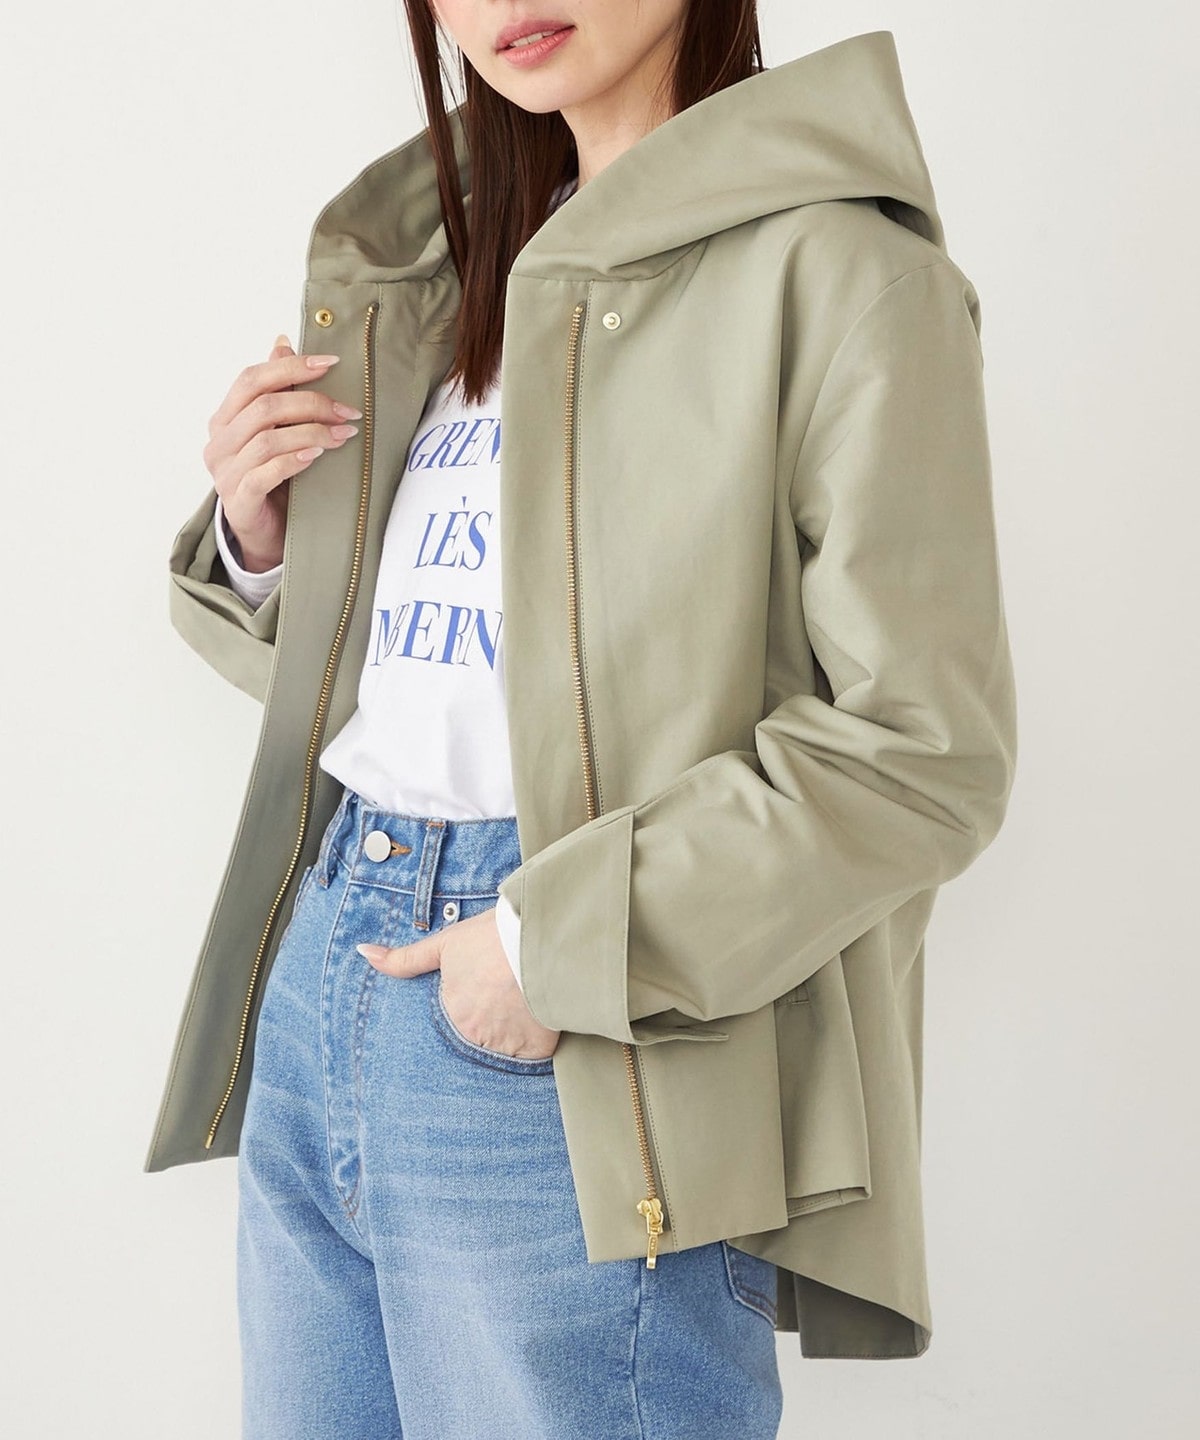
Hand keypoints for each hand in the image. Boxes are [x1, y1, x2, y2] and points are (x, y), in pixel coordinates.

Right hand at [203, 335, 362, 572]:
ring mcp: (225, 472)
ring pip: (267, 439)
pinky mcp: (239, 500)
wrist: (265, 532)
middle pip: (263, 407)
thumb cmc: (274, 478)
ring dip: (311, 432)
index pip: (251, 379)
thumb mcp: (277, 431)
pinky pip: (265, 473)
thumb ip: (277, 391)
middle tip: (348, 411)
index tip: (331, 363)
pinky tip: (317, 456)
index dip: (291, 368)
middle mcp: (219, 442)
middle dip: (311, 403)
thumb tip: (283, 343)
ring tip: (343, 434)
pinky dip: (294, 460)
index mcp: (225, 418)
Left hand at [357, 908, 560, 1060]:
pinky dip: (534, 1043)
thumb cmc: (490, 938)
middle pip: (476, 1041)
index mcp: (450, 1015)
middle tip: (501, 1002)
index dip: (467, 1013)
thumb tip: (362, 952)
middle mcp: (473, 1036)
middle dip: (485, 1027)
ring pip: (503, 1051)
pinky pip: (532, 1058)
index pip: (452, 1028)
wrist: (539, 936)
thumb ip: (404, 959)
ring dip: (509, 1035)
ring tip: (519, 1008)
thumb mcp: (445, 944)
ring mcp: (504, 1046)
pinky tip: (536, 1021)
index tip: (479, 1000)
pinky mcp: (536, 1050)